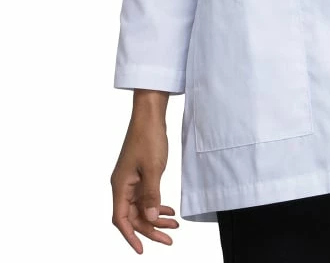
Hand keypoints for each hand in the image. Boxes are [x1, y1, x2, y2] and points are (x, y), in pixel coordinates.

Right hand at [111, 114, 178, 252]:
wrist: (150, 115)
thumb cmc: (148, 137)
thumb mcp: (153, 169)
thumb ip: (152, 195)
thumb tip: (151, 218)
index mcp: (120, 185)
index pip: (121, 219)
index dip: (130, 236)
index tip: (141, 249)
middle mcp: (123, 185)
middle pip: (133, 216)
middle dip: (150, 229)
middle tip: (169, 238)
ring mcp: (131, 180)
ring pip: (141, 207)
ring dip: (156, 217)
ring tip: (173, 225)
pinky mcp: (140, 174)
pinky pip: (146, 196)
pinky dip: (157, 204)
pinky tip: (169, 210)